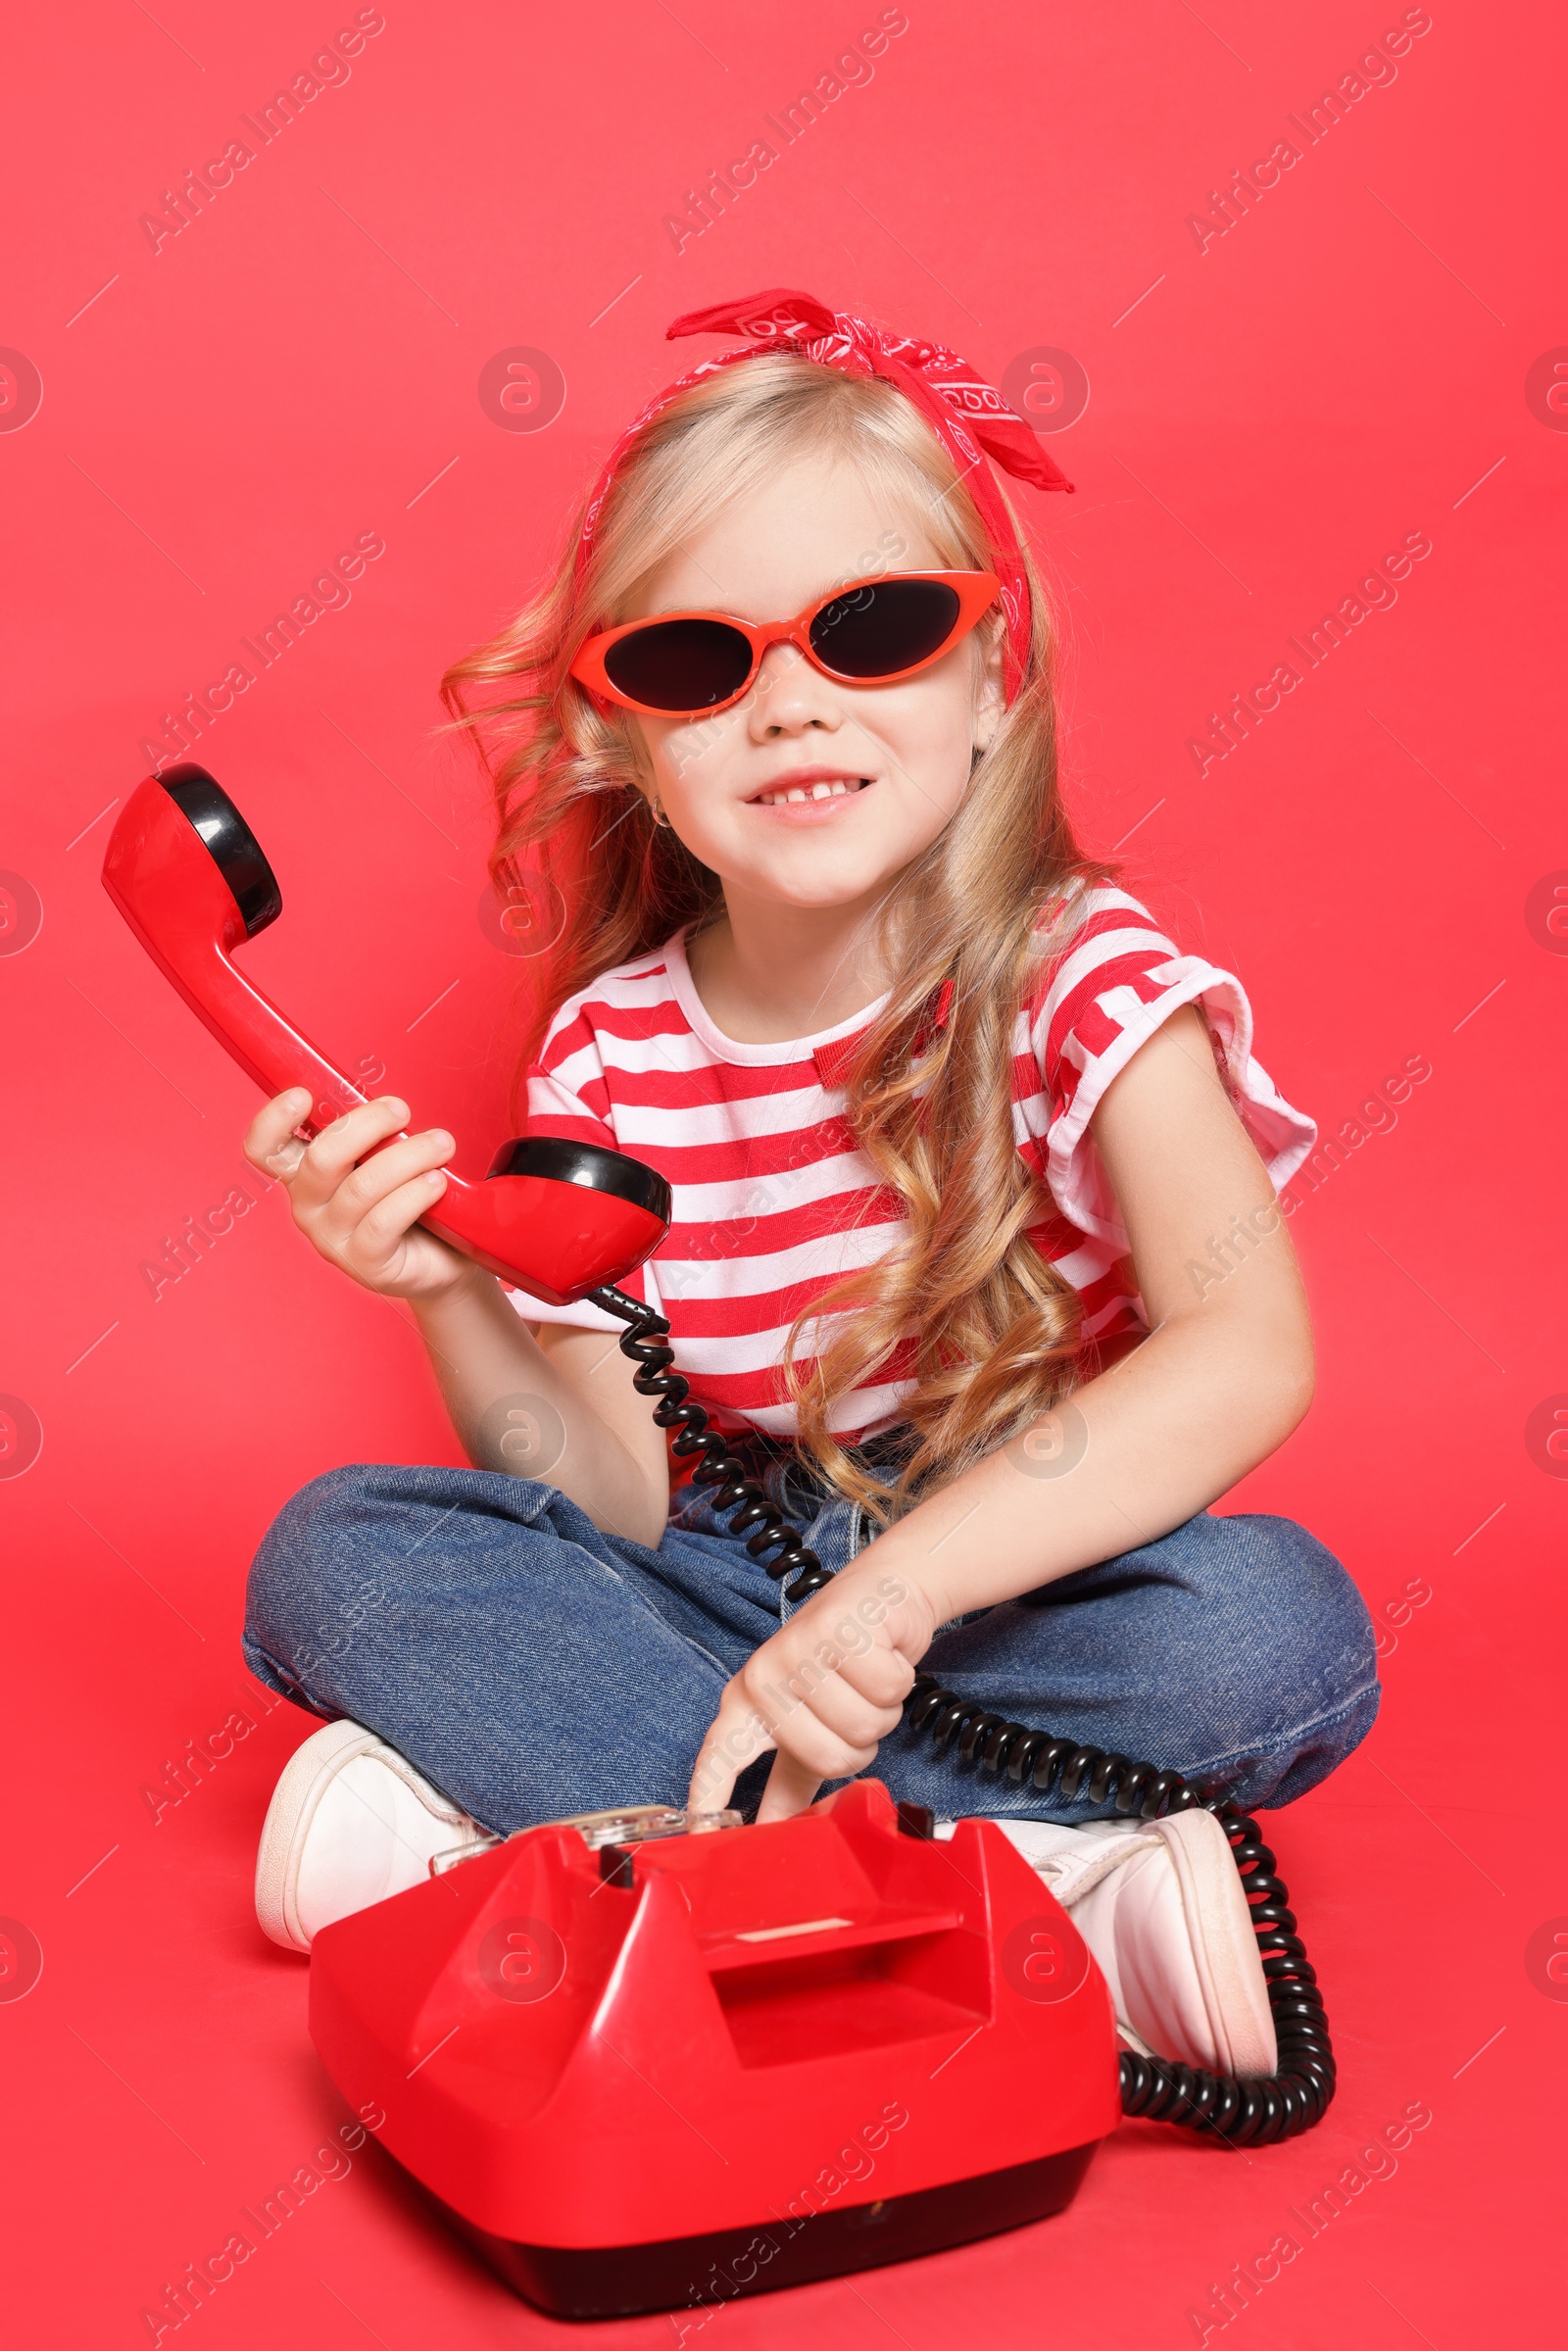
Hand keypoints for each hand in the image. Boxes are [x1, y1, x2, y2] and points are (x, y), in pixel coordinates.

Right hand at [243, 1086, 474, 1302]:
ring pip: (362, 1187)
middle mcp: (308, 1206)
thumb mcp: (384, 1156)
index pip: (264, 1148)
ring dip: (408, 1157)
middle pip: (321, 1158)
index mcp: (304, 1172)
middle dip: (367, 1124)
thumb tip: (386, 1104)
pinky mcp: (364, 1263)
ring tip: (441, 1146)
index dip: (273, 1120)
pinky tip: (436, 1183)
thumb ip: (371, 1133)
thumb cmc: (410, 1198)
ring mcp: (332, 1238)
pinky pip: (384, 1222)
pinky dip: (415, 1194)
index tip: (303, 1095)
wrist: (442, 1258)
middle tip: (402, 1111)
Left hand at [686, 1559, 941, 1823]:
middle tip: (852, 1706)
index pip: (721, 1757)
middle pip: (826, 1758)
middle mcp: (762, 1677)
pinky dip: (898, 1679)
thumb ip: (789, 1781)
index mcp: (746, 1705)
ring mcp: (797, 1650)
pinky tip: (881, 1655)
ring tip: (864, 1681)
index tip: (703, 1835)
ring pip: (863, 1726)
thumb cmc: (841, 1667)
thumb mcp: (805, 1723)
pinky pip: (887, 1690)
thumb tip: (774, 1834)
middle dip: (857, 1742)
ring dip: (881, 1710)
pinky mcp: (838, 1628)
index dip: (711, 1796)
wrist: (879, 1598)